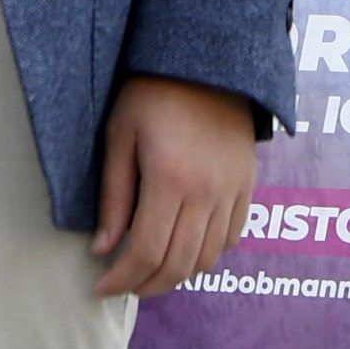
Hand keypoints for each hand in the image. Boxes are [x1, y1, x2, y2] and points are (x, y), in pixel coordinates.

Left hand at [89, 74, 256, 298]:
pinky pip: (231, 238)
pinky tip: (183, 250)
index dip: (121, 279)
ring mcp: (232, 191)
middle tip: (123, 286)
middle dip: (146, 286)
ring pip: (207, 258)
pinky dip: (206, 256)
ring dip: (176, 276)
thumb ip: (114, 197)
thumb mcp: (120, 136)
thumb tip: (103, 250)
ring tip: (149, 273)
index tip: (101, 288)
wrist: (207, 60)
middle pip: (178, 264)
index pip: (146, 252)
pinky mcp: (247, 185)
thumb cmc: (152, 93)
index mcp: (170, 179)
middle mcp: (207, 192)